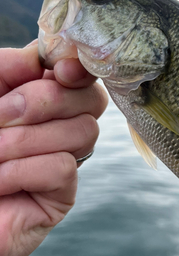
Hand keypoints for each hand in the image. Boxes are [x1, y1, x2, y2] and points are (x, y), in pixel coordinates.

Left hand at [0, 42, 107, 255]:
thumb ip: (5, 69)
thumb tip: (38, 59)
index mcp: (38, 100)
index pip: (81, 77)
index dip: (79, 68)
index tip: (60, 70)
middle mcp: (56, 128)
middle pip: (92, 100)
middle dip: (47, 100)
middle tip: (1, 116)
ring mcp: (61, 161)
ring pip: (83, 132)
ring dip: (27, 139)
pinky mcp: (60, 196)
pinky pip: (63, 168)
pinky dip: (24, 170)